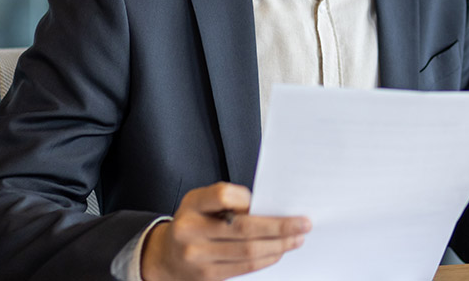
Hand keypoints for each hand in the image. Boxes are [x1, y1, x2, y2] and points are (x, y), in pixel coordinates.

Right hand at [141, 182, 310, 280]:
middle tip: (303, 223)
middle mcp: (191, 230)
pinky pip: (244, 267)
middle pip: (244, 228)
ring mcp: (198, 256)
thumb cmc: (194, 222)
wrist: (165, 257)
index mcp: (192, 204)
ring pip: (248, 251)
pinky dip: (267, 259)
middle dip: (280, 227)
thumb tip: (269, 208)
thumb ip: (229, 200)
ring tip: (297, 239)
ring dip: (279, 245)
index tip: (270, 200)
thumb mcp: (202, 202)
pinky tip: (279, 251)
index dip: (247, 198)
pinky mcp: (207, 275)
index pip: (222, 195)